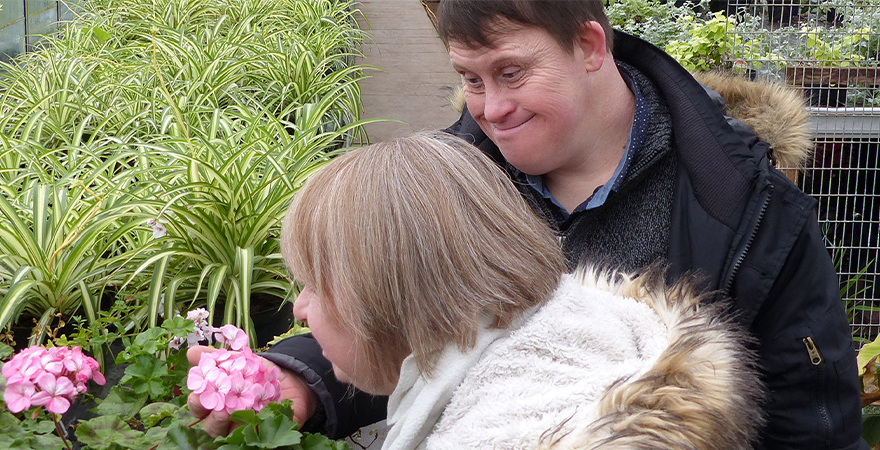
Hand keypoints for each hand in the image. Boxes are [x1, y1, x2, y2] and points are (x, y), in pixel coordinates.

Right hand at [186, 345, 317, 436]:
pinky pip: (252, 436)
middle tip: (214, 406)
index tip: (198, 394)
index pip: (199, 407)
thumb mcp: (240, 359)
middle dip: (208, 417)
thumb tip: (190, 352)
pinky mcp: (262, 432)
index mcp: (217, 401)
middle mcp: (227, 418)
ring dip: (224, 426)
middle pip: (208, 426)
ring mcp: (243, 428)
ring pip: (226, 435)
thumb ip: (217, 357)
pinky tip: (251, 420)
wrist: (293, 378)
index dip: (196, 402)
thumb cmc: (259, 372)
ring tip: (226, 413)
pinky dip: (249, 428)